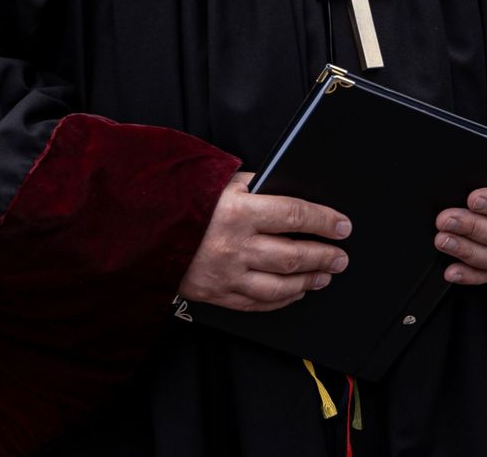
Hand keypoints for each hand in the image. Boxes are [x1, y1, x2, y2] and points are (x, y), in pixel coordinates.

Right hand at [177, 173, 350, 311]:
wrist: (143, 232)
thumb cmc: (186, 202)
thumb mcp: (223, 183)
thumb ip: (257, 188)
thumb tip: (290, 193)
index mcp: (240, 211)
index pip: (295, 215)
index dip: (324, 221)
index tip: (343, 226)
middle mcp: (235, 245)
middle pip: (292, 255)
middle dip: (323, 257)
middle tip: (341, 257)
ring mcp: (226, 274)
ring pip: (278, 286)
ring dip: (308, 282)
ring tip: (325, 276)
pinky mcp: (216, 294)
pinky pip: (256, 304)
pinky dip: (281, 300)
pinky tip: (296, 293)